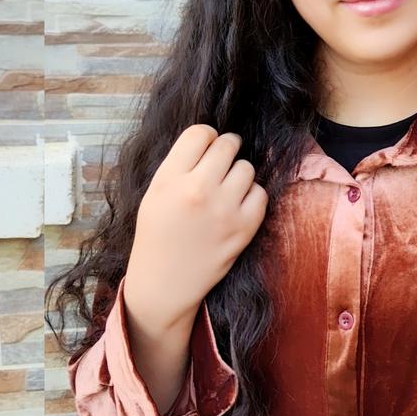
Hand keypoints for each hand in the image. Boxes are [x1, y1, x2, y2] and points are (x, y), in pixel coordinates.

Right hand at [124, 124, 268, 328]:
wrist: (165, 282)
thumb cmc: (158, 234)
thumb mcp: (156, 192)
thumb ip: (181, 165)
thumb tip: (212, 139)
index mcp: (170, 179)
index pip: (200, 133)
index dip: (206, 137)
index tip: (206, 148)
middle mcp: (198, 190)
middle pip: (228, 144)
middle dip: (226, 149)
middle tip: (220, 164)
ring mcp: (224, 209)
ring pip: (247, 168)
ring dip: (238, 175)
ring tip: (225, 191)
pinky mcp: (244, 228)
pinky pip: (261, 193)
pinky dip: (251, 197)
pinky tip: (236, 207)